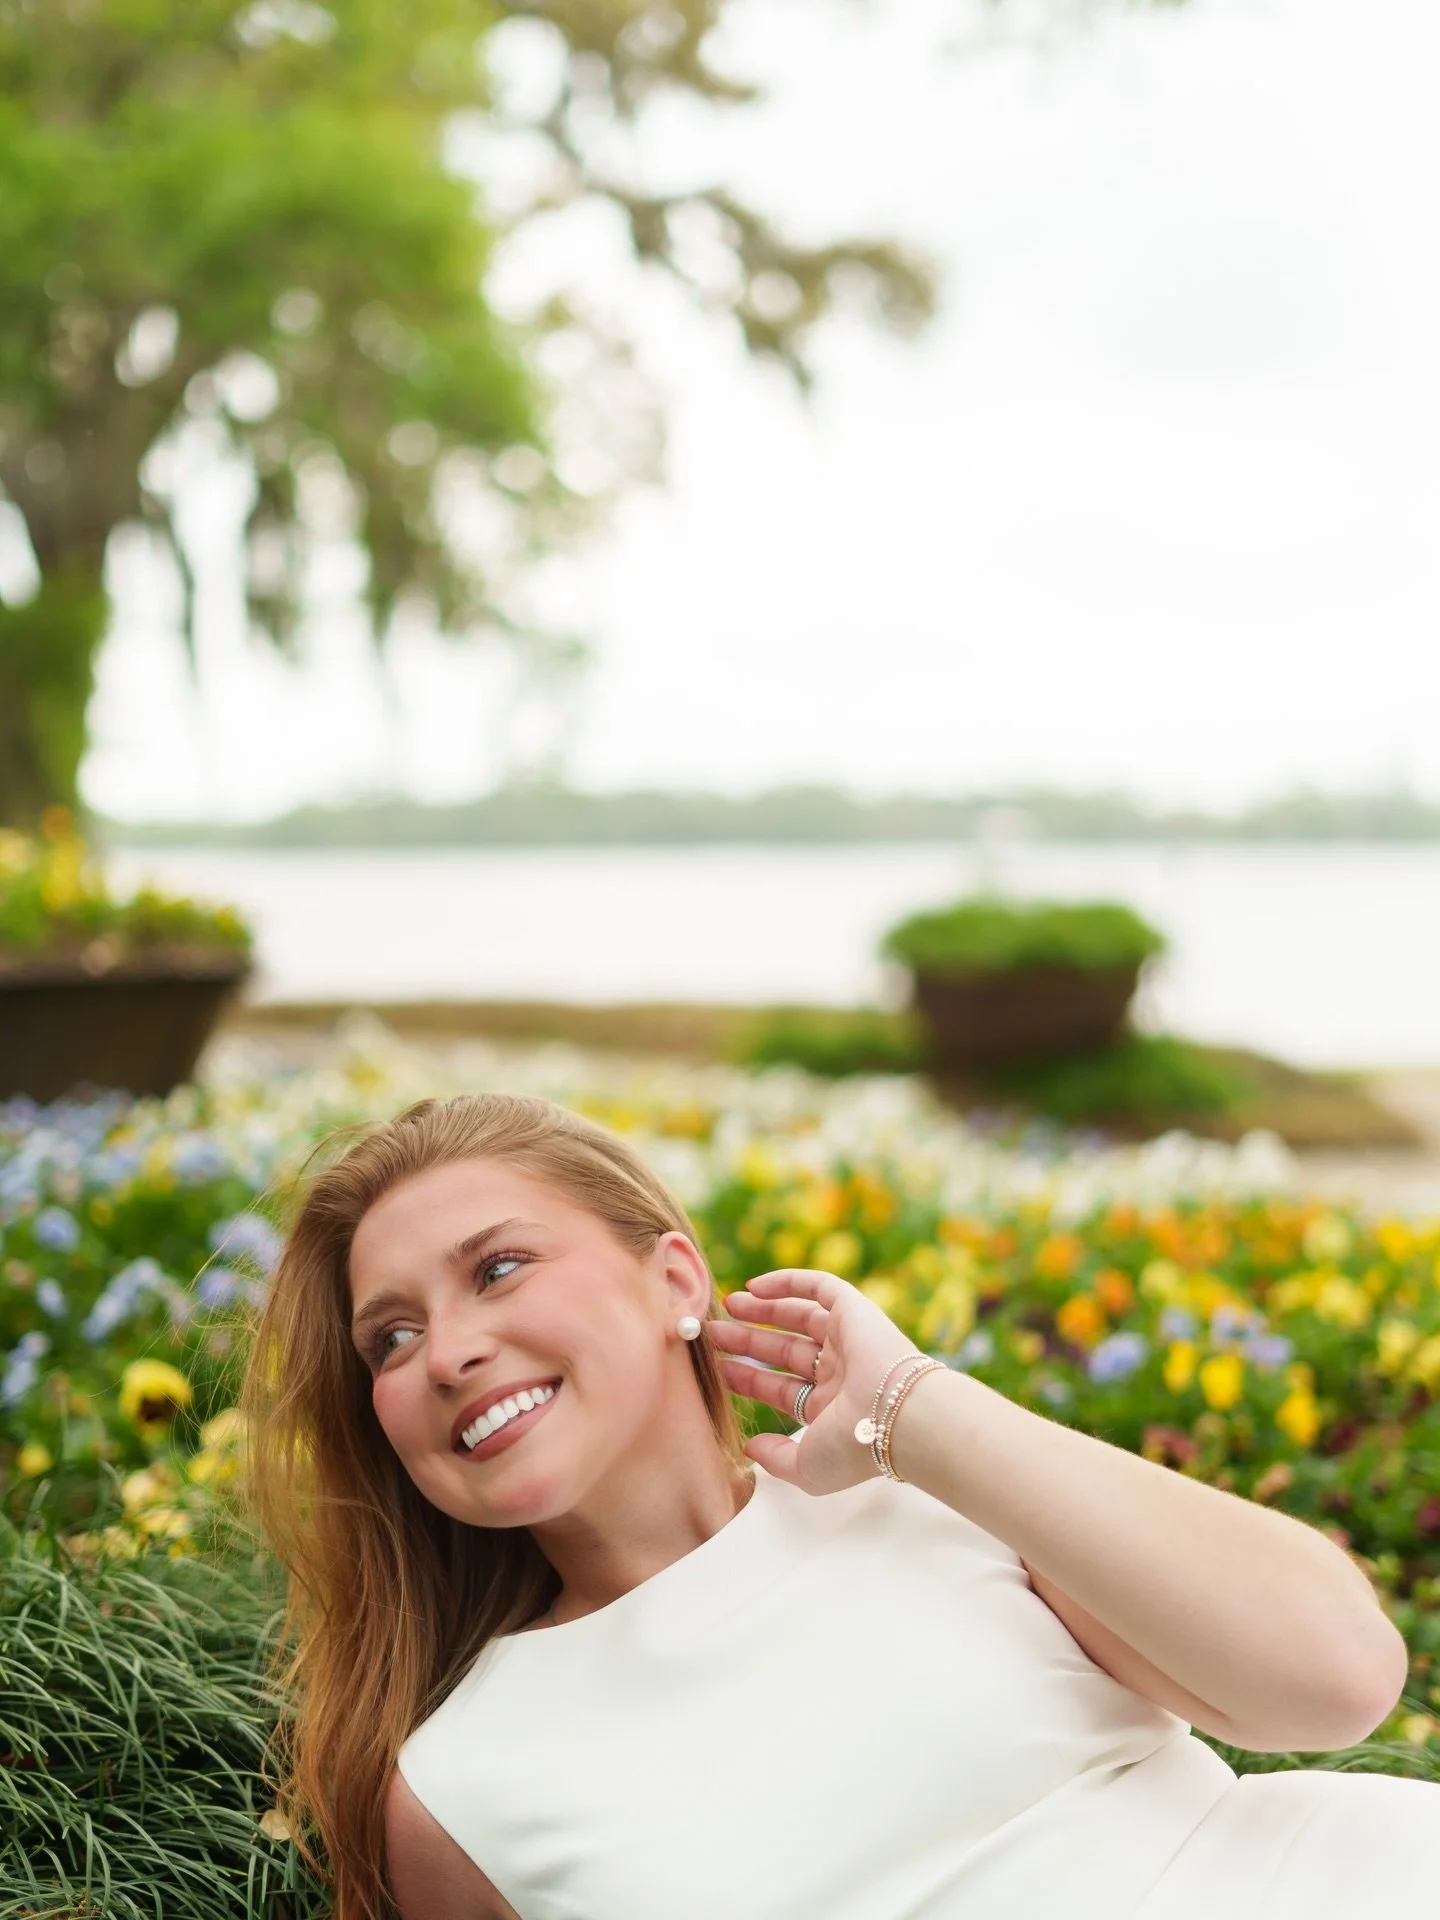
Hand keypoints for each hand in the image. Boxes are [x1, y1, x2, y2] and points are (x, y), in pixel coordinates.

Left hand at [706, 1268, 923, 1494]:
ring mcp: (848, 1341)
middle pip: (785, 1350)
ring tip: (729, 1305)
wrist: (897, 1417)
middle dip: (749, 1341)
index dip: (750, 1379)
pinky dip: (788, 1282)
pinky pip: (820, 1287)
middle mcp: (840, 1373)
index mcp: (831, 1409)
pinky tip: (755, 1286)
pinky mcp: (855, 1311)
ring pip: (798, 1317)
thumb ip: (776, 1459)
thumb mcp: (806, 1467)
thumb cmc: (855, 1448)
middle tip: (714, 1332)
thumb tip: (750, 1447)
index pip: (783, 1389)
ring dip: (762, 1310)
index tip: (719, 1369)